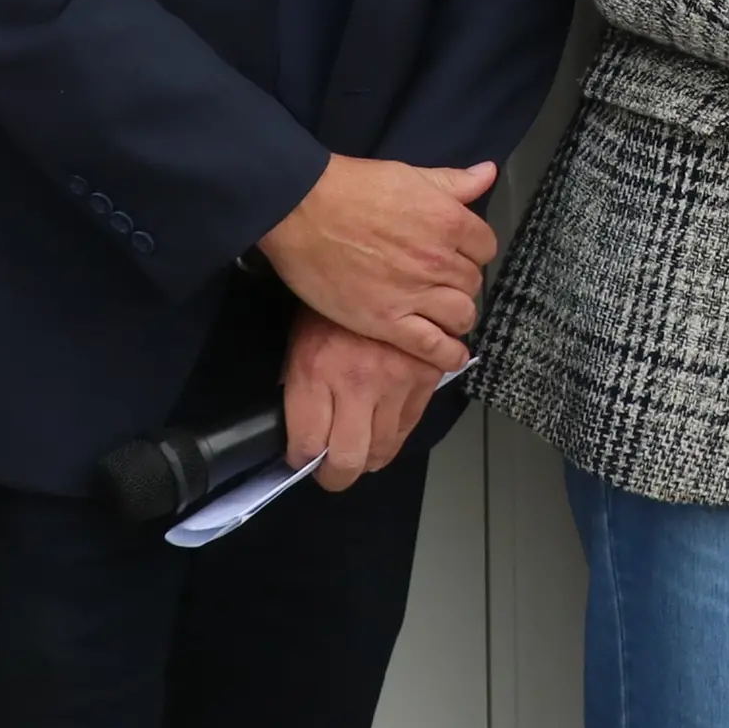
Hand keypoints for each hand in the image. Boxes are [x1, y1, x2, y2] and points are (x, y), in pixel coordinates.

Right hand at [260, 154, 498, 365]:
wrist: (301, 209)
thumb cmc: (350, 187)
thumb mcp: (408, 174)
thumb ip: (453, 181)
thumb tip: (488, 173)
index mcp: (448, 221)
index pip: (485, 247)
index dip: (473, 252)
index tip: (458, 255)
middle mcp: (438, 260)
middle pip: (473, 282)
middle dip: (461, 283)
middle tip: (442, 283)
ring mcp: (414, 293)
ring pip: (461, 315)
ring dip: (457, 315)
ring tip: (444, 315)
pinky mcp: (386, 321)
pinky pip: (432, 346)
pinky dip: (448, 355)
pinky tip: (452, 356)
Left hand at [284, 309, 453, 491]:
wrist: (376, 252)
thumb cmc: (331, 295)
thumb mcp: (300, 336)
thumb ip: (303, 384)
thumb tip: (306, 426)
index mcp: (315, 370)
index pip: (306, 445)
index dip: (300, 458)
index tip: (301, 456)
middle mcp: (358, 383)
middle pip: (347, 460)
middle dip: (334, 475)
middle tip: (331, 471)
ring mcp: (397, 382)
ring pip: (383, 450)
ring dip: (368, 457)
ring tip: (358, 447)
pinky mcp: (428, 375)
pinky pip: (411, 424)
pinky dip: (396, 432)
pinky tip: (383, 422)